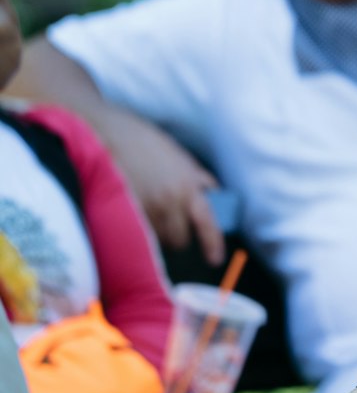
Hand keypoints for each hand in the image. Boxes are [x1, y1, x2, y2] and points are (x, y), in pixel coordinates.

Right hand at [110, 114, 224, 264]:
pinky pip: (137, 234)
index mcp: (186, 186)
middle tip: (172, 223)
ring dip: (158, 233)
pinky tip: (135, 213)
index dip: (212, 244)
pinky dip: (139, 230)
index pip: (206, 223)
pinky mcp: (122, 215)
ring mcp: (144, 211)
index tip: (215, 258)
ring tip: (151, 214)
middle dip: (178, 235)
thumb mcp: (178, 155)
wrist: (105, 133)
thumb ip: (197, 178)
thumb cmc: (143, 140)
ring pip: (157, 240)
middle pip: (179, 240)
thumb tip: (213, 196)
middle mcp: (167, 202)